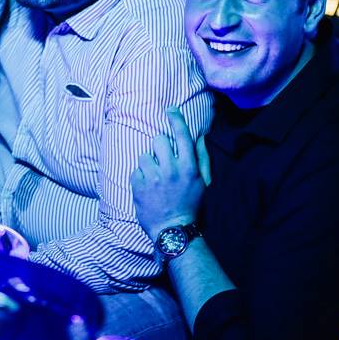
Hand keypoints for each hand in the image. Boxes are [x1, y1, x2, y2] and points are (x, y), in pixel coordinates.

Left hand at [130, 107, 210, 238]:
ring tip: (155, 179)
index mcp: (188, 167)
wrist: (173, 230)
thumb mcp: (204, 183)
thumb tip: (200, 136)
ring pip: (144, 155)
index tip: (169, 109)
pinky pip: (135, 171)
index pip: (182, 135)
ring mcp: (153, 178)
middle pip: (158, 140)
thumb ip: (203, 158)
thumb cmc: (191, 205)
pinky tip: (147, 189)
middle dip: (159, 148)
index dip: (175, 118)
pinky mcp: (138, 186)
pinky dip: (139, 178)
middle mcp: (171, 169)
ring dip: (148, 164)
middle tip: (162, 161)